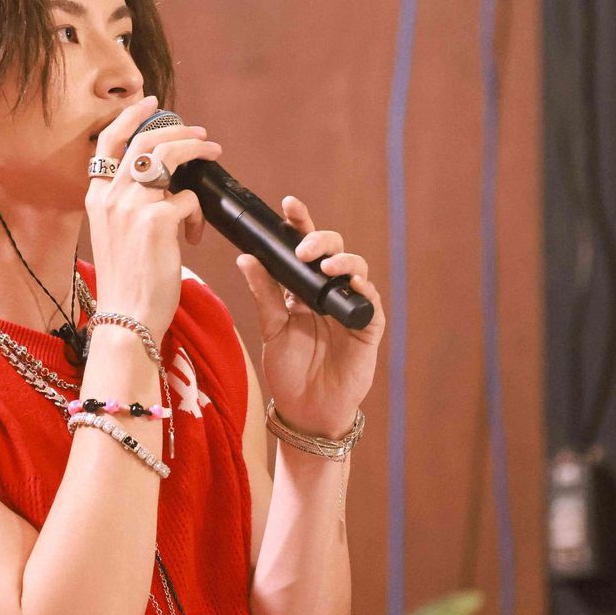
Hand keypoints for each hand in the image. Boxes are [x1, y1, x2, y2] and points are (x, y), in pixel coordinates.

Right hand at [86, 96, 221, 335]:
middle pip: (145, 140)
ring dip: (196, 149)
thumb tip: (163, 181)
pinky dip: (198, 213)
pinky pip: (189, 199)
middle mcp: (110, 195)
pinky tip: (196, 234)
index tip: (151, 102)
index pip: (108, 140)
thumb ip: (127, 204)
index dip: (130, 115)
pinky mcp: (157, 221)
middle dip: (178, 130)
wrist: (127, 317)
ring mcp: (132, 206)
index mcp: (95, 197)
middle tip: (201, 134)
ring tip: (214, 152)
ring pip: (169, 157)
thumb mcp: (114, 234)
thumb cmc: (127, 281)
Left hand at [236, 196, 383, 438]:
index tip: (289, 204)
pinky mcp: (367, 326)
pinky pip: (370, 300)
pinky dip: (362, 288)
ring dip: (342, 260)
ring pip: (355, 268)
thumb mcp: (271, 328)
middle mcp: (327, 291)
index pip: (302, 248)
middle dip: (320, 240)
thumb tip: (245, 258)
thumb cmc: (289, 370)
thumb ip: (263, 293)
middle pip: (332, 250)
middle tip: (303, 248)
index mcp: (302, 288)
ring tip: (326, 264)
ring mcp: (349, 306)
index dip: (299, 224)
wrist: (306, 410)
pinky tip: (351, 282)